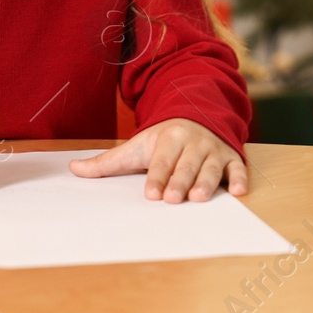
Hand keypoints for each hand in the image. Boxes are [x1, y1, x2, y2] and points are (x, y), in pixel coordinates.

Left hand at [68, 117, 247, 202]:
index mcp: (168, 137)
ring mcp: (214, 149)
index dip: (157, 175)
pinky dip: (240, 179)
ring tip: (199, 198)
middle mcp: (193, 141)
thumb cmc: (163, 139)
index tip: (151, 192)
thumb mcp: (136, 146)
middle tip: (173, 198)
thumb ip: (107, 162)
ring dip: (207, 182)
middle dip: (180, 181)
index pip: (161, 159)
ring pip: (211, 167)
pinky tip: (239, 192)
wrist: (196, 114)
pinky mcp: (231, 157)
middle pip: (186, 164)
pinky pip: (238, 167)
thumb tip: (72, 169)